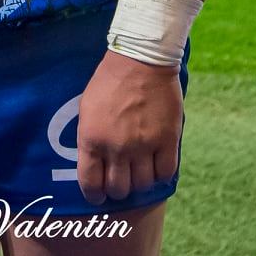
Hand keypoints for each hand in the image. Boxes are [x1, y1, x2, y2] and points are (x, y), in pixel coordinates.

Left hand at [74, 50, 183, 205]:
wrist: (141, 60)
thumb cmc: (109, 82)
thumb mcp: (87, 110)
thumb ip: (90, 139)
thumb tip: (95, 165)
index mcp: (92, 139)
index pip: (91, 183)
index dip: (95, 195)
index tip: (99, 195)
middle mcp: (117, 147)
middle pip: (119, 188)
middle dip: (119, 188)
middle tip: (122, 179)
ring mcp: (144, 145)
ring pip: (143, 184)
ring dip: (141, 182)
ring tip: (141, 171)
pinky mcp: (167, 140)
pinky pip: (166, 173)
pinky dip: (161, 175)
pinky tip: (158, 165)